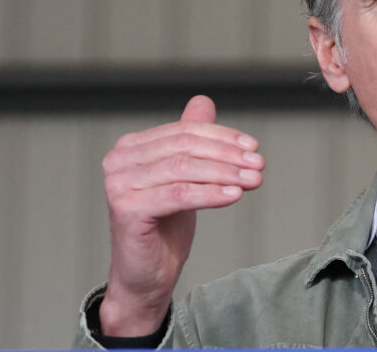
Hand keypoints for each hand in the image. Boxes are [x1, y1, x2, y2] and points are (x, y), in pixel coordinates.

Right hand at [99, 95, 264, 335]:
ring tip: (254, 180)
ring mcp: (118, 185)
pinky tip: (235, 196)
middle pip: (185, 147)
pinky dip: (211, 193)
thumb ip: (190, 140)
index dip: (222, 137)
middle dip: (228, 155)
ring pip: (184, 169)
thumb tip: (203, 102)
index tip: (254, 147)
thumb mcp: (184, 177)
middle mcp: (118, 161)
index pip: (184, 132)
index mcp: (131, 147)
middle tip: (259, 165)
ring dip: (225, 173)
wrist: (147, 274)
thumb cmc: (166, 225)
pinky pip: (178, 194)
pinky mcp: (126, 209)